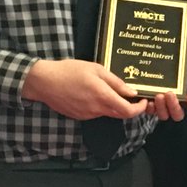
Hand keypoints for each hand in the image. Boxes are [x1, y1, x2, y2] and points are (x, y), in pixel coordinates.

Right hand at [23, 58, 147, 120]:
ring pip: (108, 113)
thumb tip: (132, 92)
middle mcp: (96, 109)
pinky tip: (92, 94)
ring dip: (113, 105)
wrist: (43, 82)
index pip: (128, 112)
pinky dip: (101, 106)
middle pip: (120, 115)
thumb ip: (116, 83)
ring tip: (108, 90)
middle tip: (131, 96)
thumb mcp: (96, 70)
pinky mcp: (79, 116)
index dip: (139, 109)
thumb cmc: (69, 71)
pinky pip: (96, 113)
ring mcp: (87, 115)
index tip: (142, 101)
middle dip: (129, 107)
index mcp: (102, 97)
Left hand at [148, 56, 186, 120]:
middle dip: (174, 106)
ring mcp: (161, 104)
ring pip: (164, 115)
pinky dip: (149, 108)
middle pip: (178, 114)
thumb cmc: (176, 59)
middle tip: (170, 93)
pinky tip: (147, 99)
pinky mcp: (148, 103)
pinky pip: (150, 111)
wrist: (155, 56)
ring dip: (162, 108)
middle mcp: (175, 102)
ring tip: (158, 95)